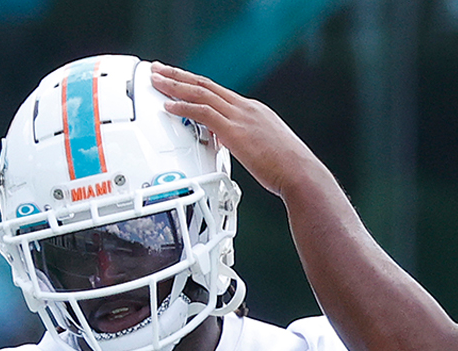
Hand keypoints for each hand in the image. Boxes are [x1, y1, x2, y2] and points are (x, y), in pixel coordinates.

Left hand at [150, 62, 321, 197]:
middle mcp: (246, 108)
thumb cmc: (288, 168)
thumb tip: (232, 142)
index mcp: (254, 110)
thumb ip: (245, 140)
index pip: (218, 91)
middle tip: (159, 69)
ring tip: (156, 81)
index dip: (195, 83)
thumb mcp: (264, 147)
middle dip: (179, 76)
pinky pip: (203, 113)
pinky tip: (168, 106)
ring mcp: (241, 118)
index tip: (180, 78)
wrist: (301, 173)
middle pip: (206, 85)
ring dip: (174, 86)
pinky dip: (183, 107)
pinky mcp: (235, 131)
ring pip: (201, 93)